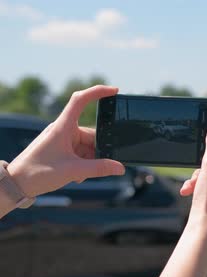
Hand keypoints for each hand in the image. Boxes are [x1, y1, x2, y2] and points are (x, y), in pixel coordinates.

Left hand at [7, 85, 124, 197]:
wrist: (16, 184)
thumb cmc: (37, 172)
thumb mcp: (73, 171)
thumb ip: (100, 168)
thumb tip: (120, 167)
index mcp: (63, 127)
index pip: (80, 100)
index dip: (98, 92)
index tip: (114, 91)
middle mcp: (63, 130)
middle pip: (92, 134)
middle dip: (98, 151)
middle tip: (100, 166)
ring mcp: (62, 140)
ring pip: (87, 146)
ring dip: (90, 161)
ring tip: (82, 175)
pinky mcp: (60, 149)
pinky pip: (80, 153)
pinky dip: (83, 164)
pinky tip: (78, 176)